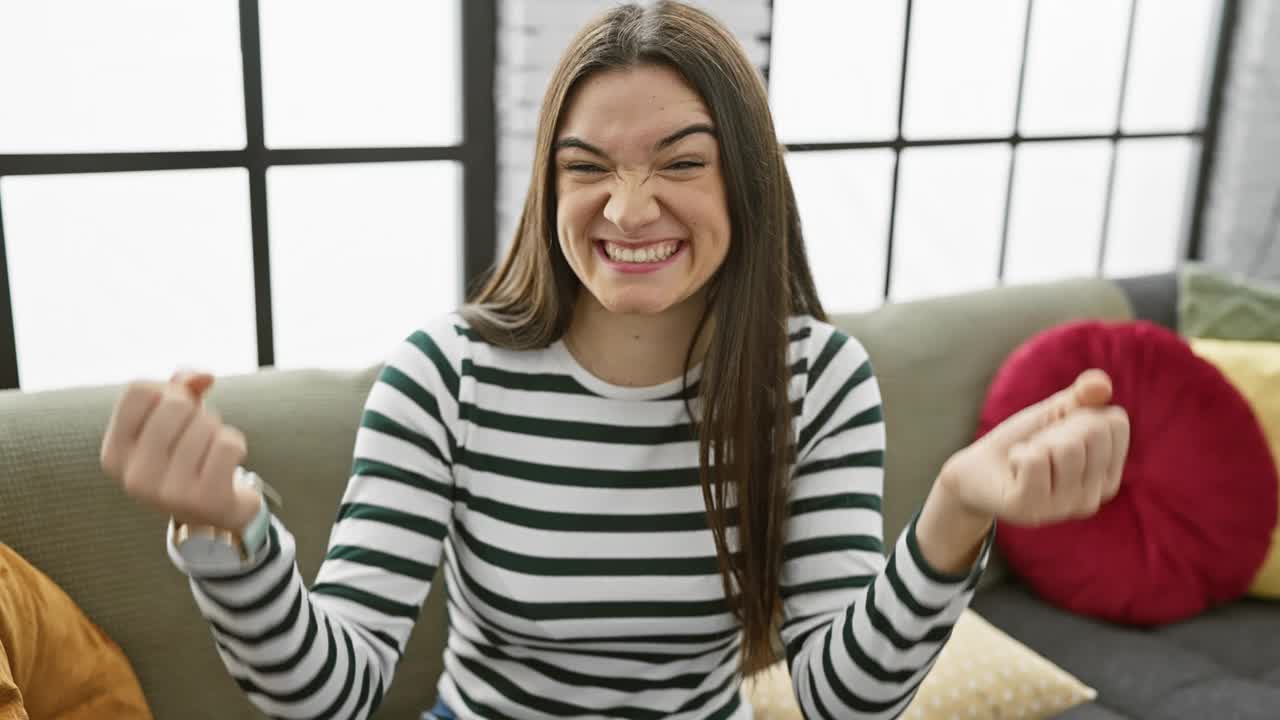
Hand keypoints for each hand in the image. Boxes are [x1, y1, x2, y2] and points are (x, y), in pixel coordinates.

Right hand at [100, 371, 260, 531]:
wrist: (213, 510)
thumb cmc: (188, 453)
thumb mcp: (175, 418)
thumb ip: (181, 385)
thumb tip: (204, 376)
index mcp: (115, 453)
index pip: (138, 390)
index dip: (166, 391)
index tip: (174, 413)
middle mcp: (134, 476)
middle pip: (175, 403)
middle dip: (196, 412)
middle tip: (196, 438)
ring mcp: (169, 492)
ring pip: (206, 423)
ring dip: (216, 431)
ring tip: (208, 454)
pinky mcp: (205, 500)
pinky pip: (228, 443)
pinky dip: (235, 445)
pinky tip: (225, 465)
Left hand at [940, 369, 1130, 526]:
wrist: (978, 468)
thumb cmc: (1023, 440)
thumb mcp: (1056, 412)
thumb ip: (1083, 395)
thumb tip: (1101, 384)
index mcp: (1109, 474)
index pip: (1114, 422)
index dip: (1078, 415)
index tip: (1059, 432)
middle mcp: (1094, 497)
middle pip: (1093, 432)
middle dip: (1057, 427)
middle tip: (1038, 445)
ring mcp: (1064, 508)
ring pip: (1066, 447)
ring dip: (1036, 442)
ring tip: (1026, 458)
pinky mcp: (1032, 510)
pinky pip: (1033, 461)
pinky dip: (1017, 454)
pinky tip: (1013, 471)